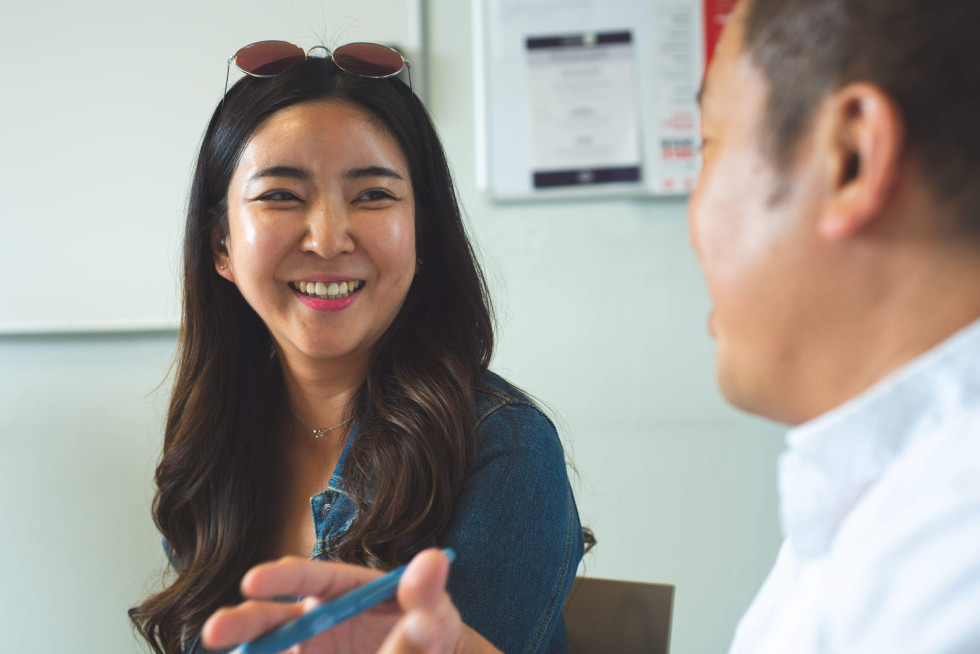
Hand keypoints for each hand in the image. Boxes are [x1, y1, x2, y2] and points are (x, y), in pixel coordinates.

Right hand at [202, 548, 462, 653]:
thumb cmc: (433, 635)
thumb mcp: (437, 616)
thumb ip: (426, 596)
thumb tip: (433, 558)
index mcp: (345, 589)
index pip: (310, 578)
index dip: (282, 578)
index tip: (254, 580)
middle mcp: (317, 618)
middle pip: (273, 616)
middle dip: (243, 621)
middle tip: (215, 630)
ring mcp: (308, 647)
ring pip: (269, 647)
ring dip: (246, 649)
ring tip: (223, 651)